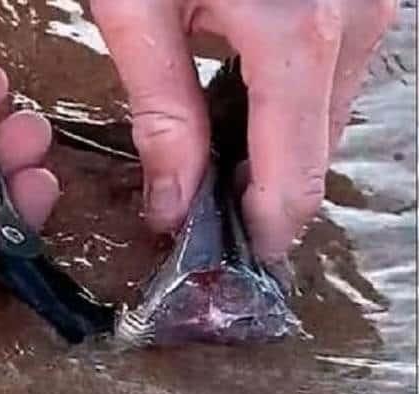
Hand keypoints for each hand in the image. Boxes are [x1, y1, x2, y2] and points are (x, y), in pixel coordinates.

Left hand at [91, 0, 396, 260]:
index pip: (294, 172)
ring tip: (208, 164)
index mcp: (297, 32)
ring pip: (328, 118)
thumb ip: (161, 110)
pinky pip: (329, 77)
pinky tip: (234, 110)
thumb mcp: (137, 11)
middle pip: (316, 152)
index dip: (261, 229)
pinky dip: (286, 106)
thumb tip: (172, 204)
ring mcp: (364, 5)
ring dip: (274, 151)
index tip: (220, 260)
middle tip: (196, 214)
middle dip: (260, 194)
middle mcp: (352, 21)